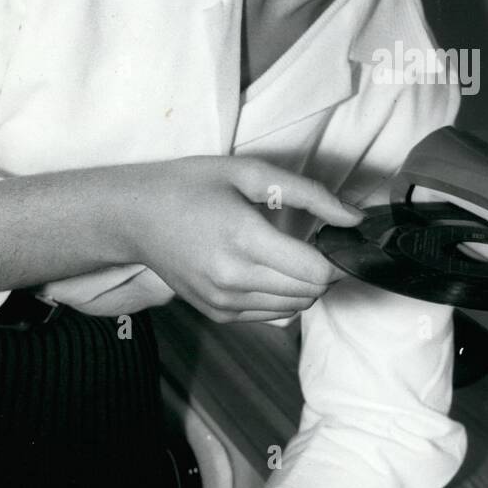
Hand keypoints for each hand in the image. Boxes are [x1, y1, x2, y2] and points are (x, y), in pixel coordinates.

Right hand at [121, 156, 362, 322]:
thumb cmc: (191, 186)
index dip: (338, 256)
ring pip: (296, 307)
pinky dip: (283, 294)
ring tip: (291, 252)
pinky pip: (272, 314)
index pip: (317, 272)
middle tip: (317, 240)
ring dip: (306, 284)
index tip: (337, 237)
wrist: (134, 217)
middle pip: (311, 292)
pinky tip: (268, 267)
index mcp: (244, 239)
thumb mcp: (251, 173)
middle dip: (326, 269)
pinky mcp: (218, 314)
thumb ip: (310, 194)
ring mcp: (223, 302)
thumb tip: (354, 218)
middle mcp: (233, 279)